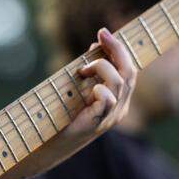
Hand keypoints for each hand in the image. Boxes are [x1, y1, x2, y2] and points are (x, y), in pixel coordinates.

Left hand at [62, 28, 136, 142]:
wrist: (49, 146)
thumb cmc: (62, 115)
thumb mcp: (80, 87)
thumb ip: (91, 70)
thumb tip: (96, 44)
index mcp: (118, 101)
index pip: (130, 71)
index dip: (120, 50)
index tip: (103, 33)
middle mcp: (119, 109)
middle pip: (130, 73)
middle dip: (117, 49)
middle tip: (101, 34)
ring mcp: (110, 118)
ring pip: (120, 83)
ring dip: (101, 67)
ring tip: (83, 70)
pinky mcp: (96, 124)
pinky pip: (107, 100)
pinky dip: (100, 89)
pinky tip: (90, 88)